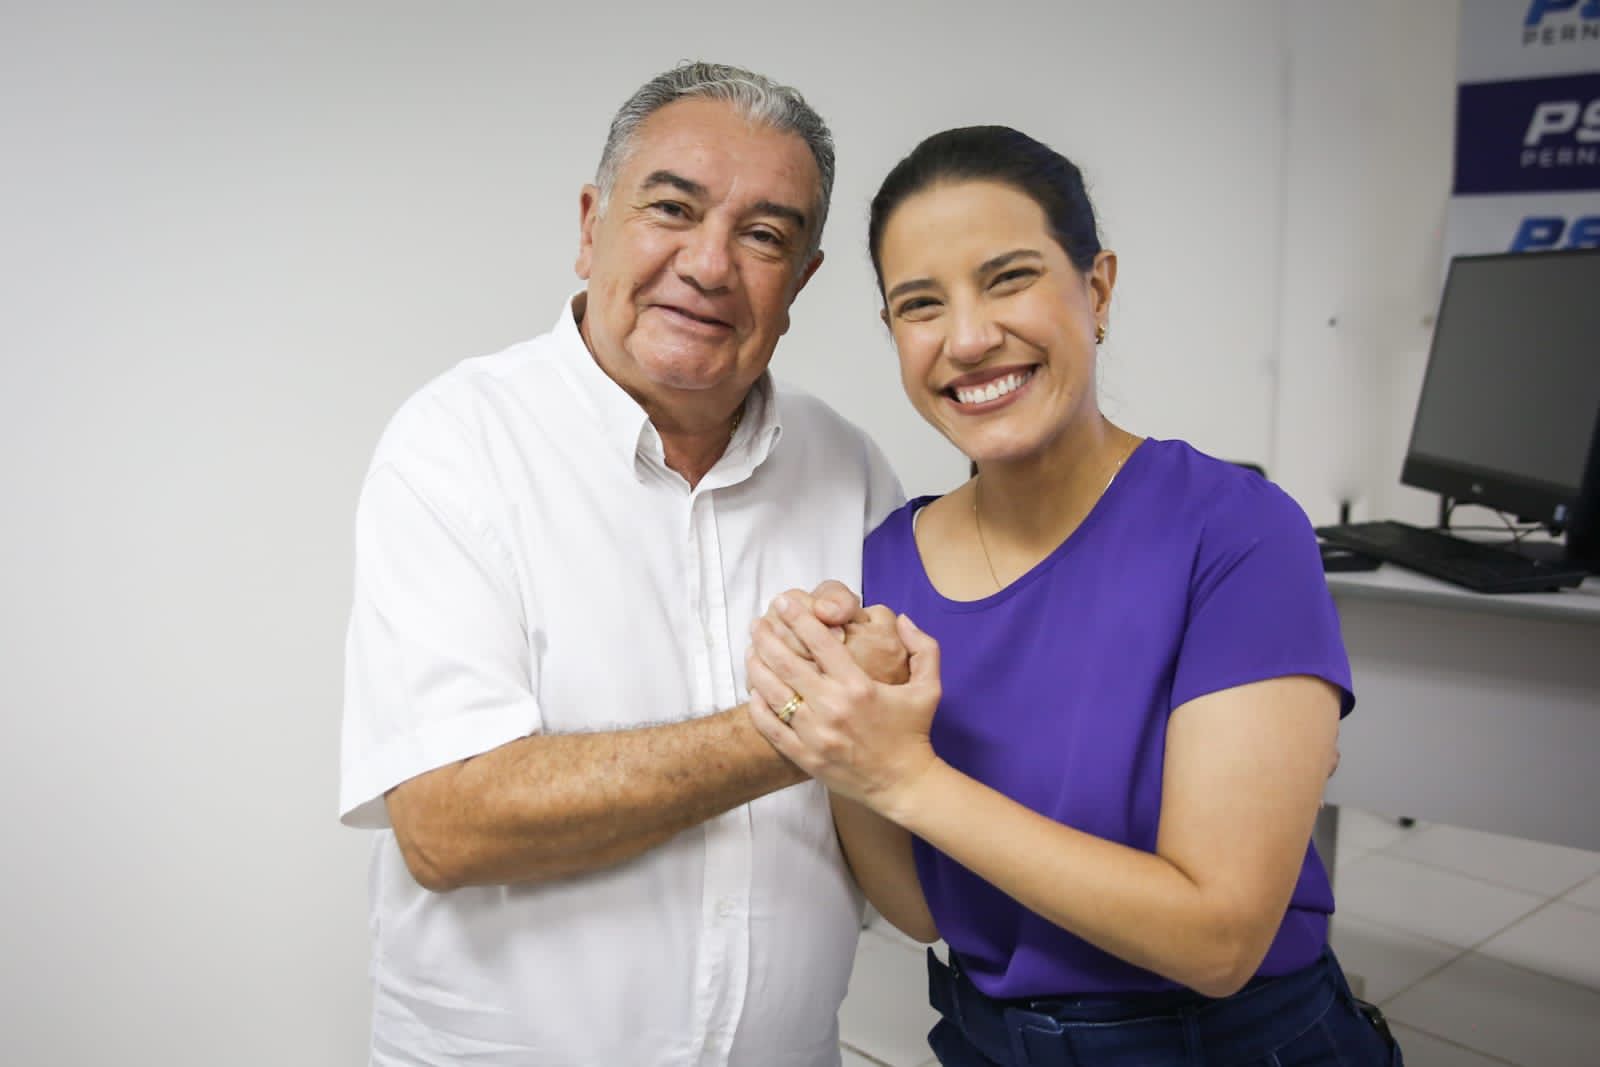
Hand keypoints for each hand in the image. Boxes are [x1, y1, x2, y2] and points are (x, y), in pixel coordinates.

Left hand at [746, 598, 941, 815]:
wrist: (903, 784)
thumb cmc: (914, 733)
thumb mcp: (929, 688)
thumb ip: (924, 648)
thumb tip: (904, 620)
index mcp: (859, 687)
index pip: (820, 643)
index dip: (798, 618)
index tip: (784, 602)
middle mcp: (833, 708)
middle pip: (788, 663)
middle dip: (767, 637)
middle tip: (758, 623)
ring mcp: (815, 734)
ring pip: (773, 693)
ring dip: (756, 667)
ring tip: (751, 650)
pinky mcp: (804, 756)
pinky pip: (771, 727)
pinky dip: (758, 706)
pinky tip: (754, 689)